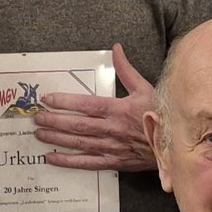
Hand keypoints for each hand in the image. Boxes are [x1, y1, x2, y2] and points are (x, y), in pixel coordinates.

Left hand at [34, 44, 156, 172]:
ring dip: (56, 139)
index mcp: (118, 109)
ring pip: (78, 143)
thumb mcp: (145, 88)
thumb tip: (116, 48)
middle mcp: (112, 129)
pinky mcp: (113, 162)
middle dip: (54, 121)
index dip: (65, 102)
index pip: (86, 105)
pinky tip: (52, 158)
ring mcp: (111, 147)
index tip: (48, 100)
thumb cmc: (160, 114)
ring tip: (39, 134)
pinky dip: (68, 161)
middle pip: (77, 125)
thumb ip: (125, 70)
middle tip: (36, 118)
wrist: (175, 144)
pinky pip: (87, 162)